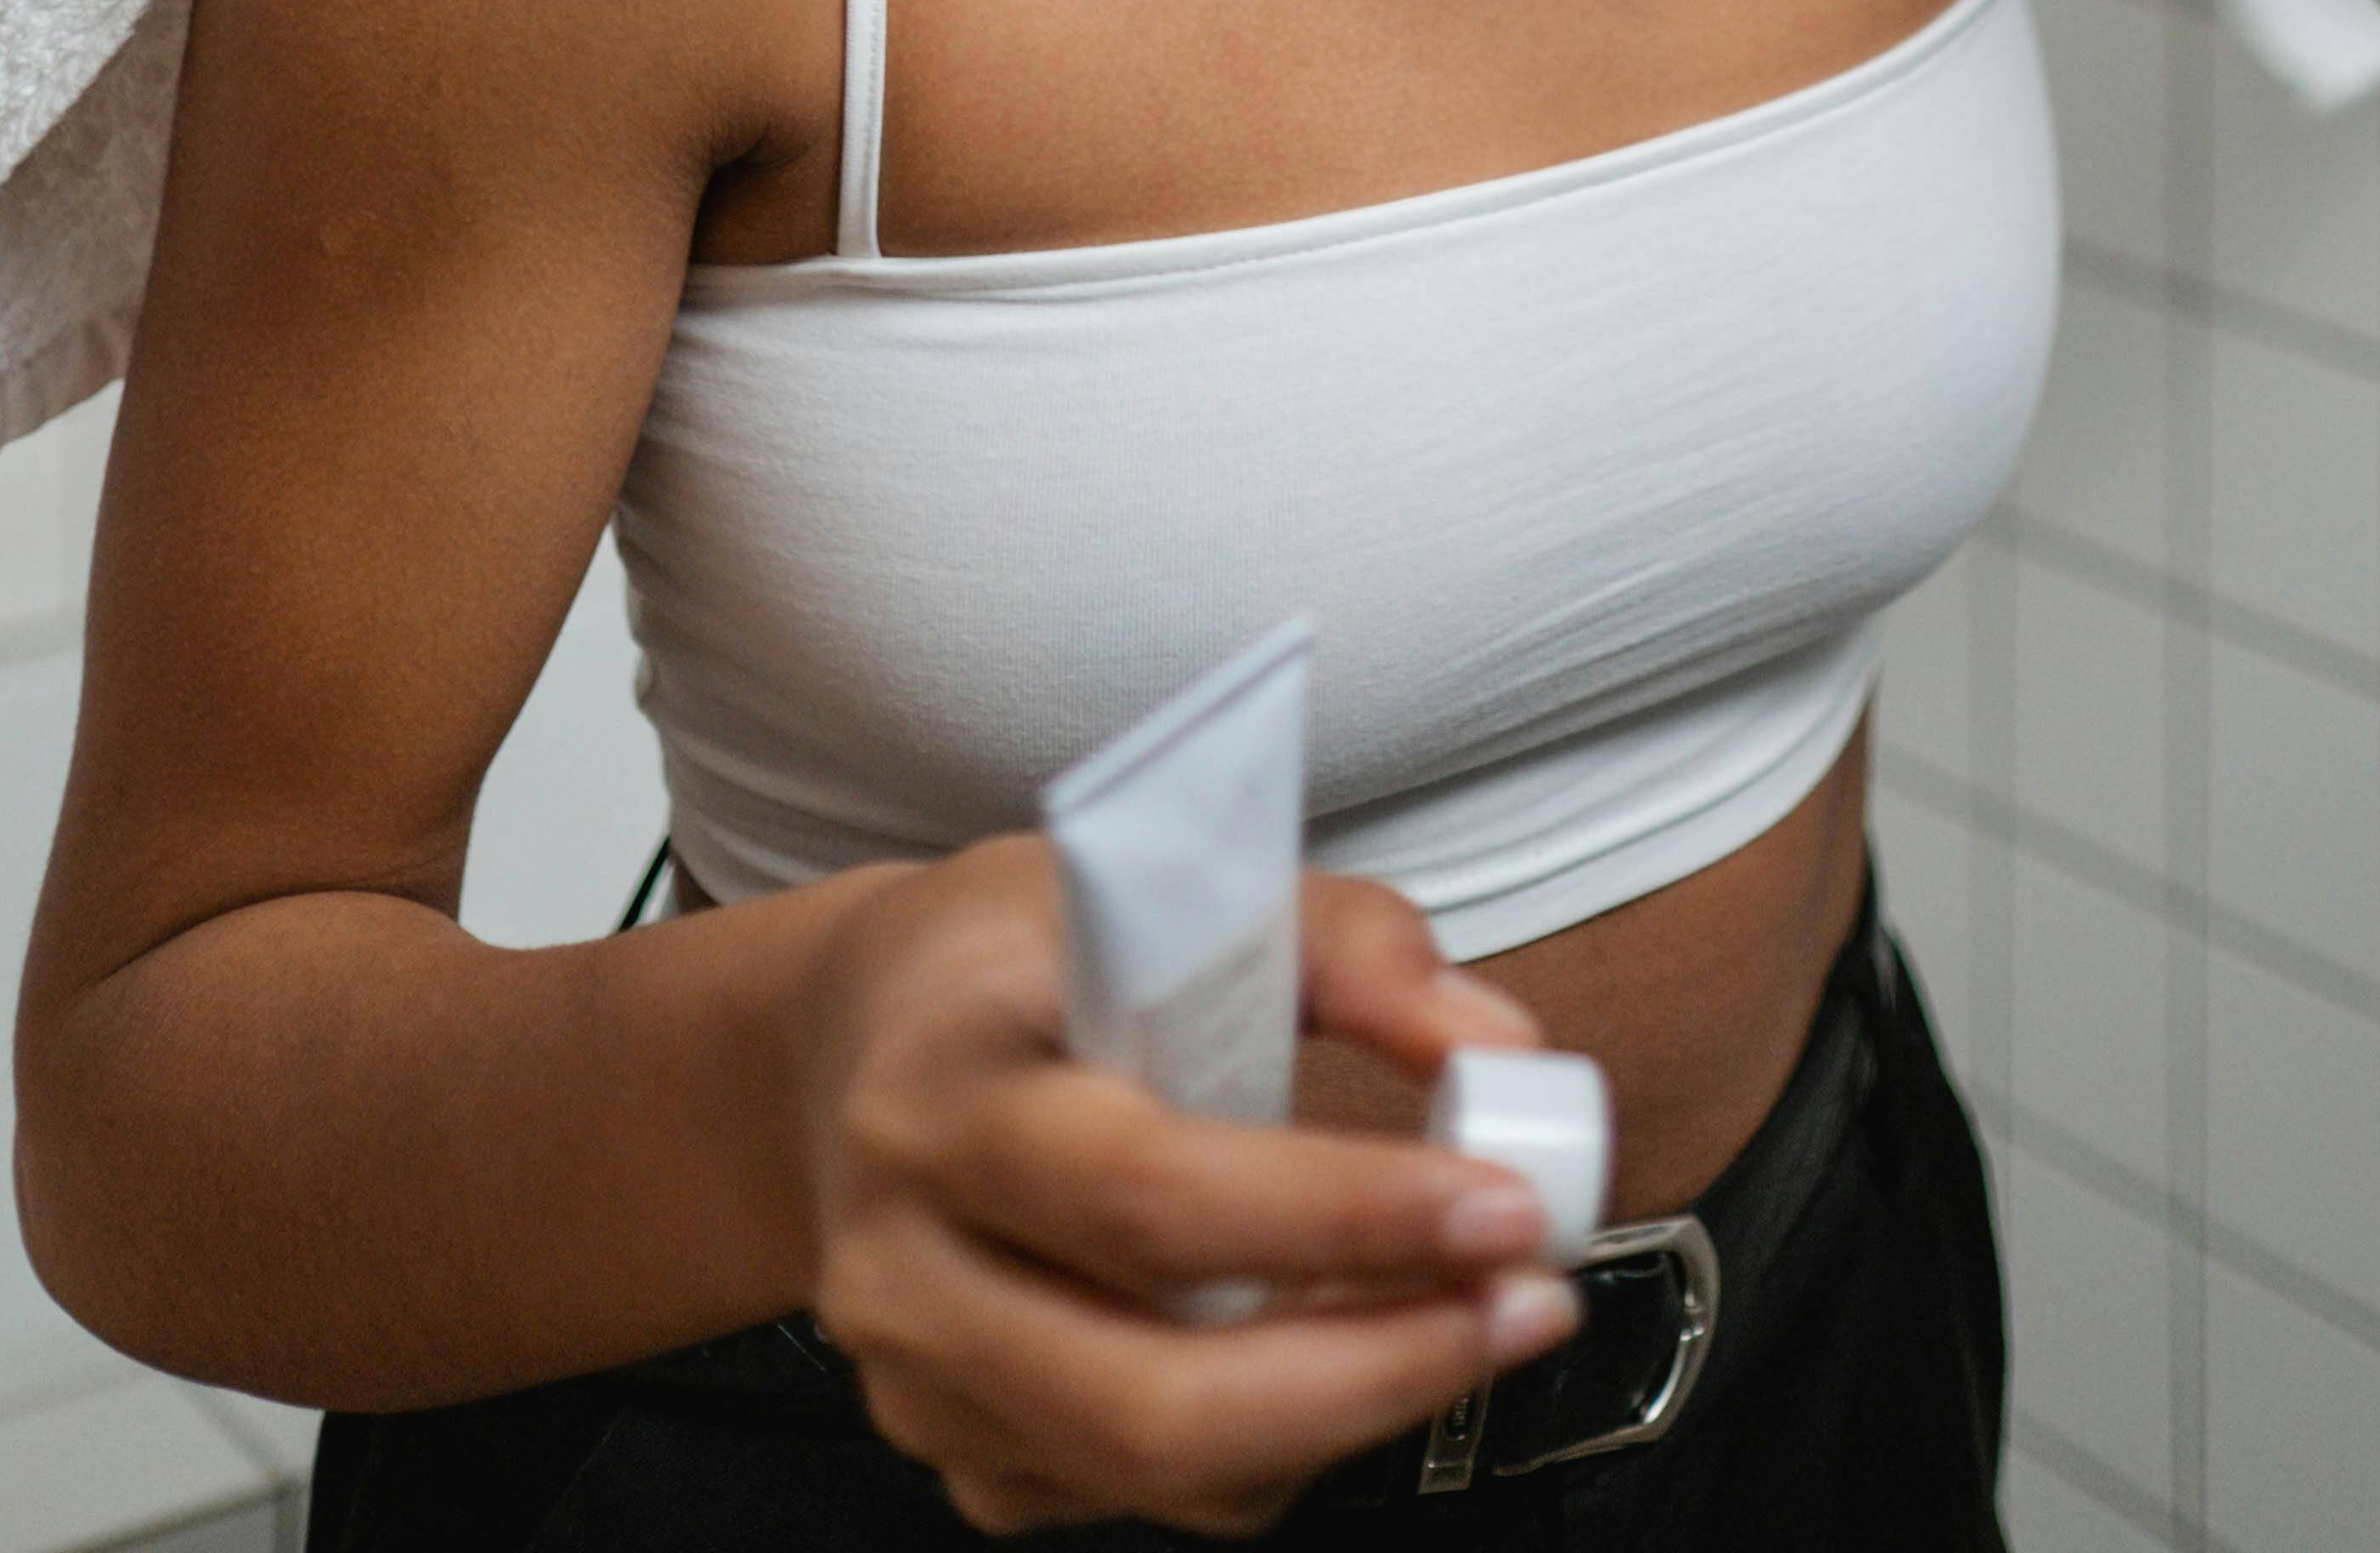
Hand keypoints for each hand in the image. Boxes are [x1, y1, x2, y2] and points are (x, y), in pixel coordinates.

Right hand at [792, 838, 1577, 1534]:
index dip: (1343, 1216)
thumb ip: (1347, 947)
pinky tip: (1345, 1344)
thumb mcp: (1159, 887)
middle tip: (1527, 1301)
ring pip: (1165, 1467)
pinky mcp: (961, 1455)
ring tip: (1476, 1318)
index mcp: (945, 1091)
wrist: (852, 1051)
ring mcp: (923, 1383)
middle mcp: (907, 1262)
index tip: (1501, 1200)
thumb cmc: (1017, 957)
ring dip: (1355, 1411)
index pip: (1151, 1191)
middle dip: (1380, 1367)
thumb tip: (1497, 1048)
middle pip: (1155, 1392)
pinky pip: (1148, 1494)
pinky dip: (1278, 1440)